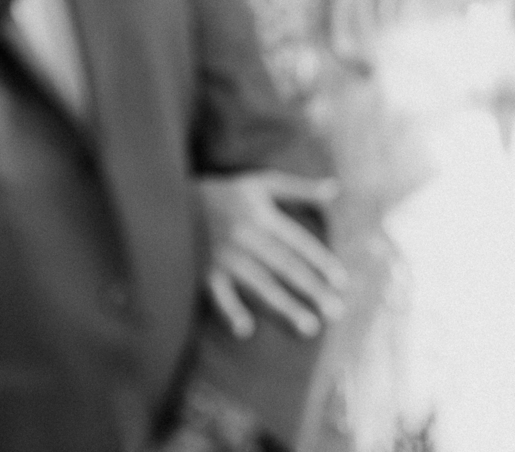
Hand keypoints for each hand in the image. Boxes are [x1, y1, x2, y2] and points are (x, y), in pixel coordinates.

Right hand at [200, 170, 346, 338]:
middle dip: (311, 290)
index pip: (298, 243)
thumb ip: (300, 189)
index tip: (342, 282)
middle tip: (336, 312)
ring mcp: (224, 256)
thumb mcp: (262, 184)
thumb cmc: (225, 193)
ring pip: (259, 284)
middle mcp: (246, 237)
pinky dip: (230, 311)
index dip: (321, 261)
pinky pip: (218, 294)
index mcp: (262, 216)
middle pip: (284, 267)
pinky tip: (245, 331)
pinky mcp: (203, 271)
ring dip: (284, 307)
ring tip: (309, 328)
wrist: (171, 198)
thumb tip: (336, 188)